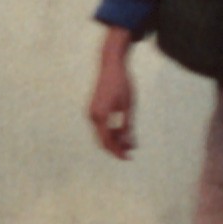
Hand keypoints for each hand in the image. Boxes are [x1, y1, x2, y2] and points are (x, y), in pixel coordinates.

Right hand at [86, 29, 138, 160]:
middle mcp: (92, 115)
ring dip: (115, 139)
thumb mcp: (129, 106)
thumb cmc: (122, 84)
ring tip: (130, 141)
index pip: (108, 141)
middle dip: (116, 147)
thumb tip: (128, 142)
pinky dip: (111, 131)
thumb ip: (127, 125)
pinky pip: (101, 126)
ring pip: (102, 133)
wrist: (111, 65)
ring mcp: (91, 112)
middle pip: (103, 140)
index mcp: (101, 115)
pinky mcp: (94, 109)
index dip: (118, 151)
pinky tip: (123, 131)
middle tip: (131, 152)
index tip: (129, 157)